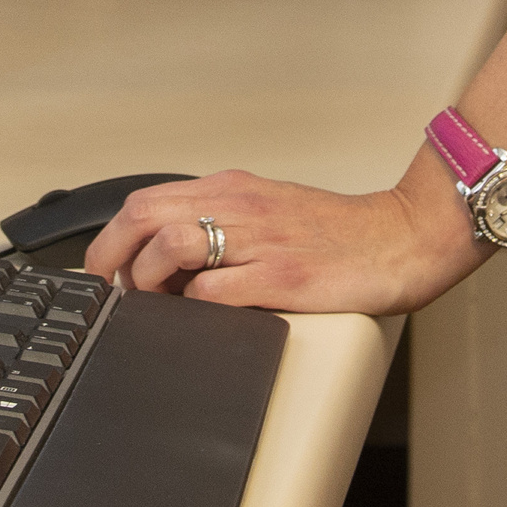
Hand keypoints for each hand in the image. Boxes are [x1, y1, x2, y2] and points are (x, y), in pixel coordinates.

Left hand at [84, 165, 480, 316]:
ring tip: (156, 301)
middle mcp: (239, 207)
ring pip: (171, 246)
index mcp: (231, 189)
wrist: (401, 238)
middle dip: (111, 256)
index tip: (106, 270)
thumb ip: (219, 225)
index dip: (111, 238)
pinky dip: (193, 306)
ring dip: (149, 278)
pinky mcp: (283, 276)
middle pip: (144, 216)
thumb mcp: (267, 212)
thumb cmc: (338, 233)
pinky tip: (197, 317)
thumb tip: (165, 260)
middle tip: (111, 290)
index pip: (145, 201)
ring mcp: (260, 241)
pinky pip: (216, 290)